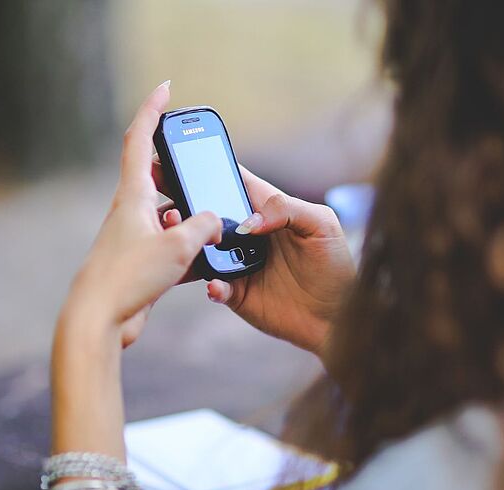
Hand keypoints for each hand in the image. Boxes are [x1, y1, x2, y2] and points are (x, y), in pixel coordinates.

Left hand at [51, 81, 221, 464]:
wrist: (99, 319)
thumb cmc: (129, 277)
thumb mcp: (178, 246)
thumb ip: (204, 225)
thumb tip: (214, 220)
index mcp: (133, 196)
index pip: (140, 139)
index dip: (153, 110)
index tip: (165, 88)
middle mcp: (130, 210)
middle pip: (158, 175)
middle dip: (181, 170)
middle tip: (201, 168)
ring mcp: (134, 235)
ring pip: (169, 213)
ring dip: (190, 216)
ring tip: (211, 229)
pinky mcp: (140, 259)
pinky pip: (170, 241)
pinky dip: (188, 244)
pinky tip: (203, 259)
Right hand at [155, 162, 355, 355]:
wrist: (338, 317)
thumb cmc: (335, 266)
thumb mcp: (322, 225)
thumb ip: (288, 209)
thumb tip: (248, 222)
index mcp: (265, 209)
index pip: (231, 180)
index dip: (205, 167)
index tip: (179, 158)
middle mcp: (246, 234)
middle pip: (206, 213)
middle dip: (182, 204)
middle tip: (165, 202)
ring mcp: (237, 263)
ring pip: (201, 249)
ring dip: (188, 243)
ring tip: (182, 238)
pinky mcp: (236, 292)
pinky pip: (214, 286)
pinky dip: (211, 284)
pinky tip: (216, 284)